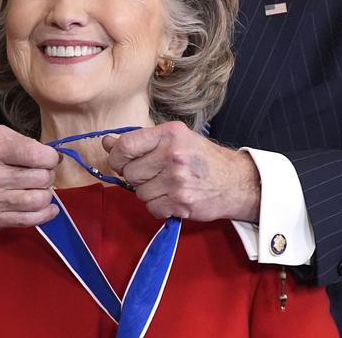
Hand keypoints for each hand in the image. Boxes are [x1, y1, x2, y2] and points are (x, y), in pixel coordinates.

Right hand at [0, 125, 60, 229]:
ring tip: (39, 187)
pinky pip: (29, 220)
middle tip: (41, 172)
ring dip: (46, 193)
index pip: (39, 155)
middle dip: (48, 174)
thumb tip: (53, 158)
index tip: (49, 157)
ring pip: (39, 200)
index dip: (51, 157)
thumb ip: (23, 142)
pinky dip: (45, 214)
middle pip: (42, 178)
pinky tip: (48, 207)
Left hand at [102, 122, 259, 221]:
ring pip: (139, 192)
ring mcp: (177, 180)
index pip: (125, 146)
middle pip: (129, 172)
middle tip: (154, 173)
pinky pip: (152, 208)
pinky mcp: (180, 202)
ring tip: (168, 185)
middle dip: (137, 176)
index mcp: (170, 134)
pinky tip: (173, 197)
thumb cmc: (202, 158)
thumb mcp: (175, 139)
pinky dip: (159, 206)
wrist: (235, 181)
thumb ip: (141, 141)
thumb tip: (106, 142)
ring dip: (149, 192)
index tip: (121, 162)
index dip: (117, 157)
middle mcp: (172, 155)